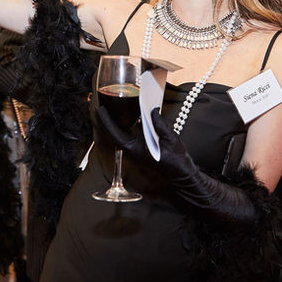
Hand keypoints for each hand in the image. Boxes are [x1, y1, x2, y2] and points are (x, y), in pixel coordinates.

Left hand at [97, 107, 256, 224]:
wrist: (182, 174)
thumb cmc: (176, 160)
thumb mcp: (169, 139)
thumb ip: (159, 124)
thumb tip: (152, 112)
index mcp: (135, 149)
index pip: (115, 133)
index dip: (106, 120)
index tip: (99, 109)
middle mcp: (133, 151)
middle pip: (115, 133)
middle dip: (108, 120)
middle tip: (101, 106)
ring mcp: (137, 151)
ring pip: (123, 134)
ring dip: (118, 123)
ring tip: (114, 109)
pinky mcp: (142, 150)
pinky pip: (131, 136)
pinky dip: (128, 126)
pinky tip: (131, 117)